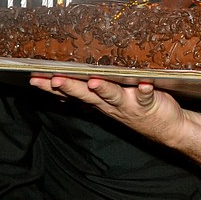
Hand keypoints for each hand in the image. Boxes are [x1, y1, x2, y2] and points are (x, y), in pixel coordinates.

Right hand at [29, 76, 186, 145]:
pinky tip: (143, 84)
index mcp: (99, 99)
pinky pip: (145, 96)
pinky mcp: (148, 102)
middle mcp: (110, 102)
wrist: (166, 128)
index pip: (71, 91)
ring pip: (112, 95)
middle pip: (86, 94)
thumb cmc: (136, 106)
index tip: (34, 79)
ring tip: (93, 82)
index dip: (52, 87)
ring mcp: (128, 103)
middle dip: (69, 87)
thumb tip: (74, 71)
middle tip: (53, 80)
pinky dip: (144, 90)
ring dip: (102, 89)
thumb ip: (94, 87)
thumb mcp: (110, 98)